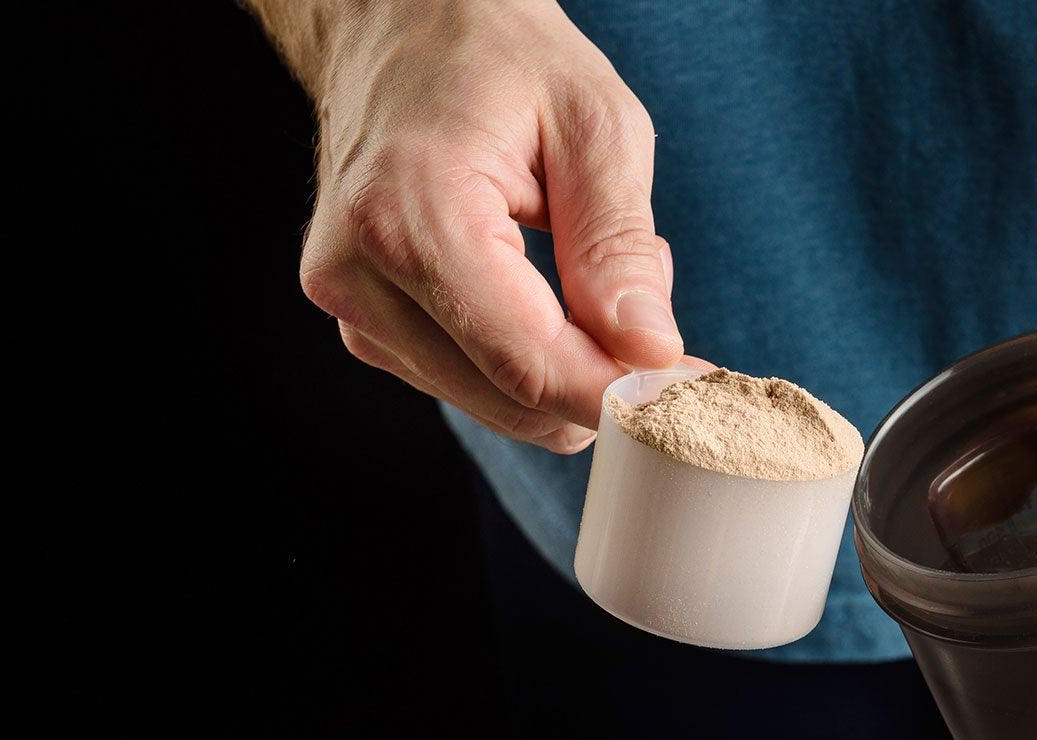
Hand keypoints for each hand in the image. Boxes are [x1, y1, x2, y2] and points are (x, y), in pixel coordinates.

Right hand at [296, 0, 680, 452]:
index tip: (686, 388)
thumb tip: (650, 352)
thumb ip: (620, 246)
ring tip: (585, 276)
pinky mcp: (361, 319)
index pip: (529, 363)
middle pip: (512, 398)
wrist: (399, 19)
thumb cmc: (499, 54)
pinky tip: (542, 293)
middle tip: (650, 314)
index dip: (619, 392)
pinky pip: (466, 383)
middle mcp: (359, 272)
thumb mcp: (595, 124)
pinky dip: (525, 362)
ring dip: (563, 368)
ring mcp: (350, 303)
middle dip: (598, 378)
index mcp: (410, 213)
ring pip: (493, 403)